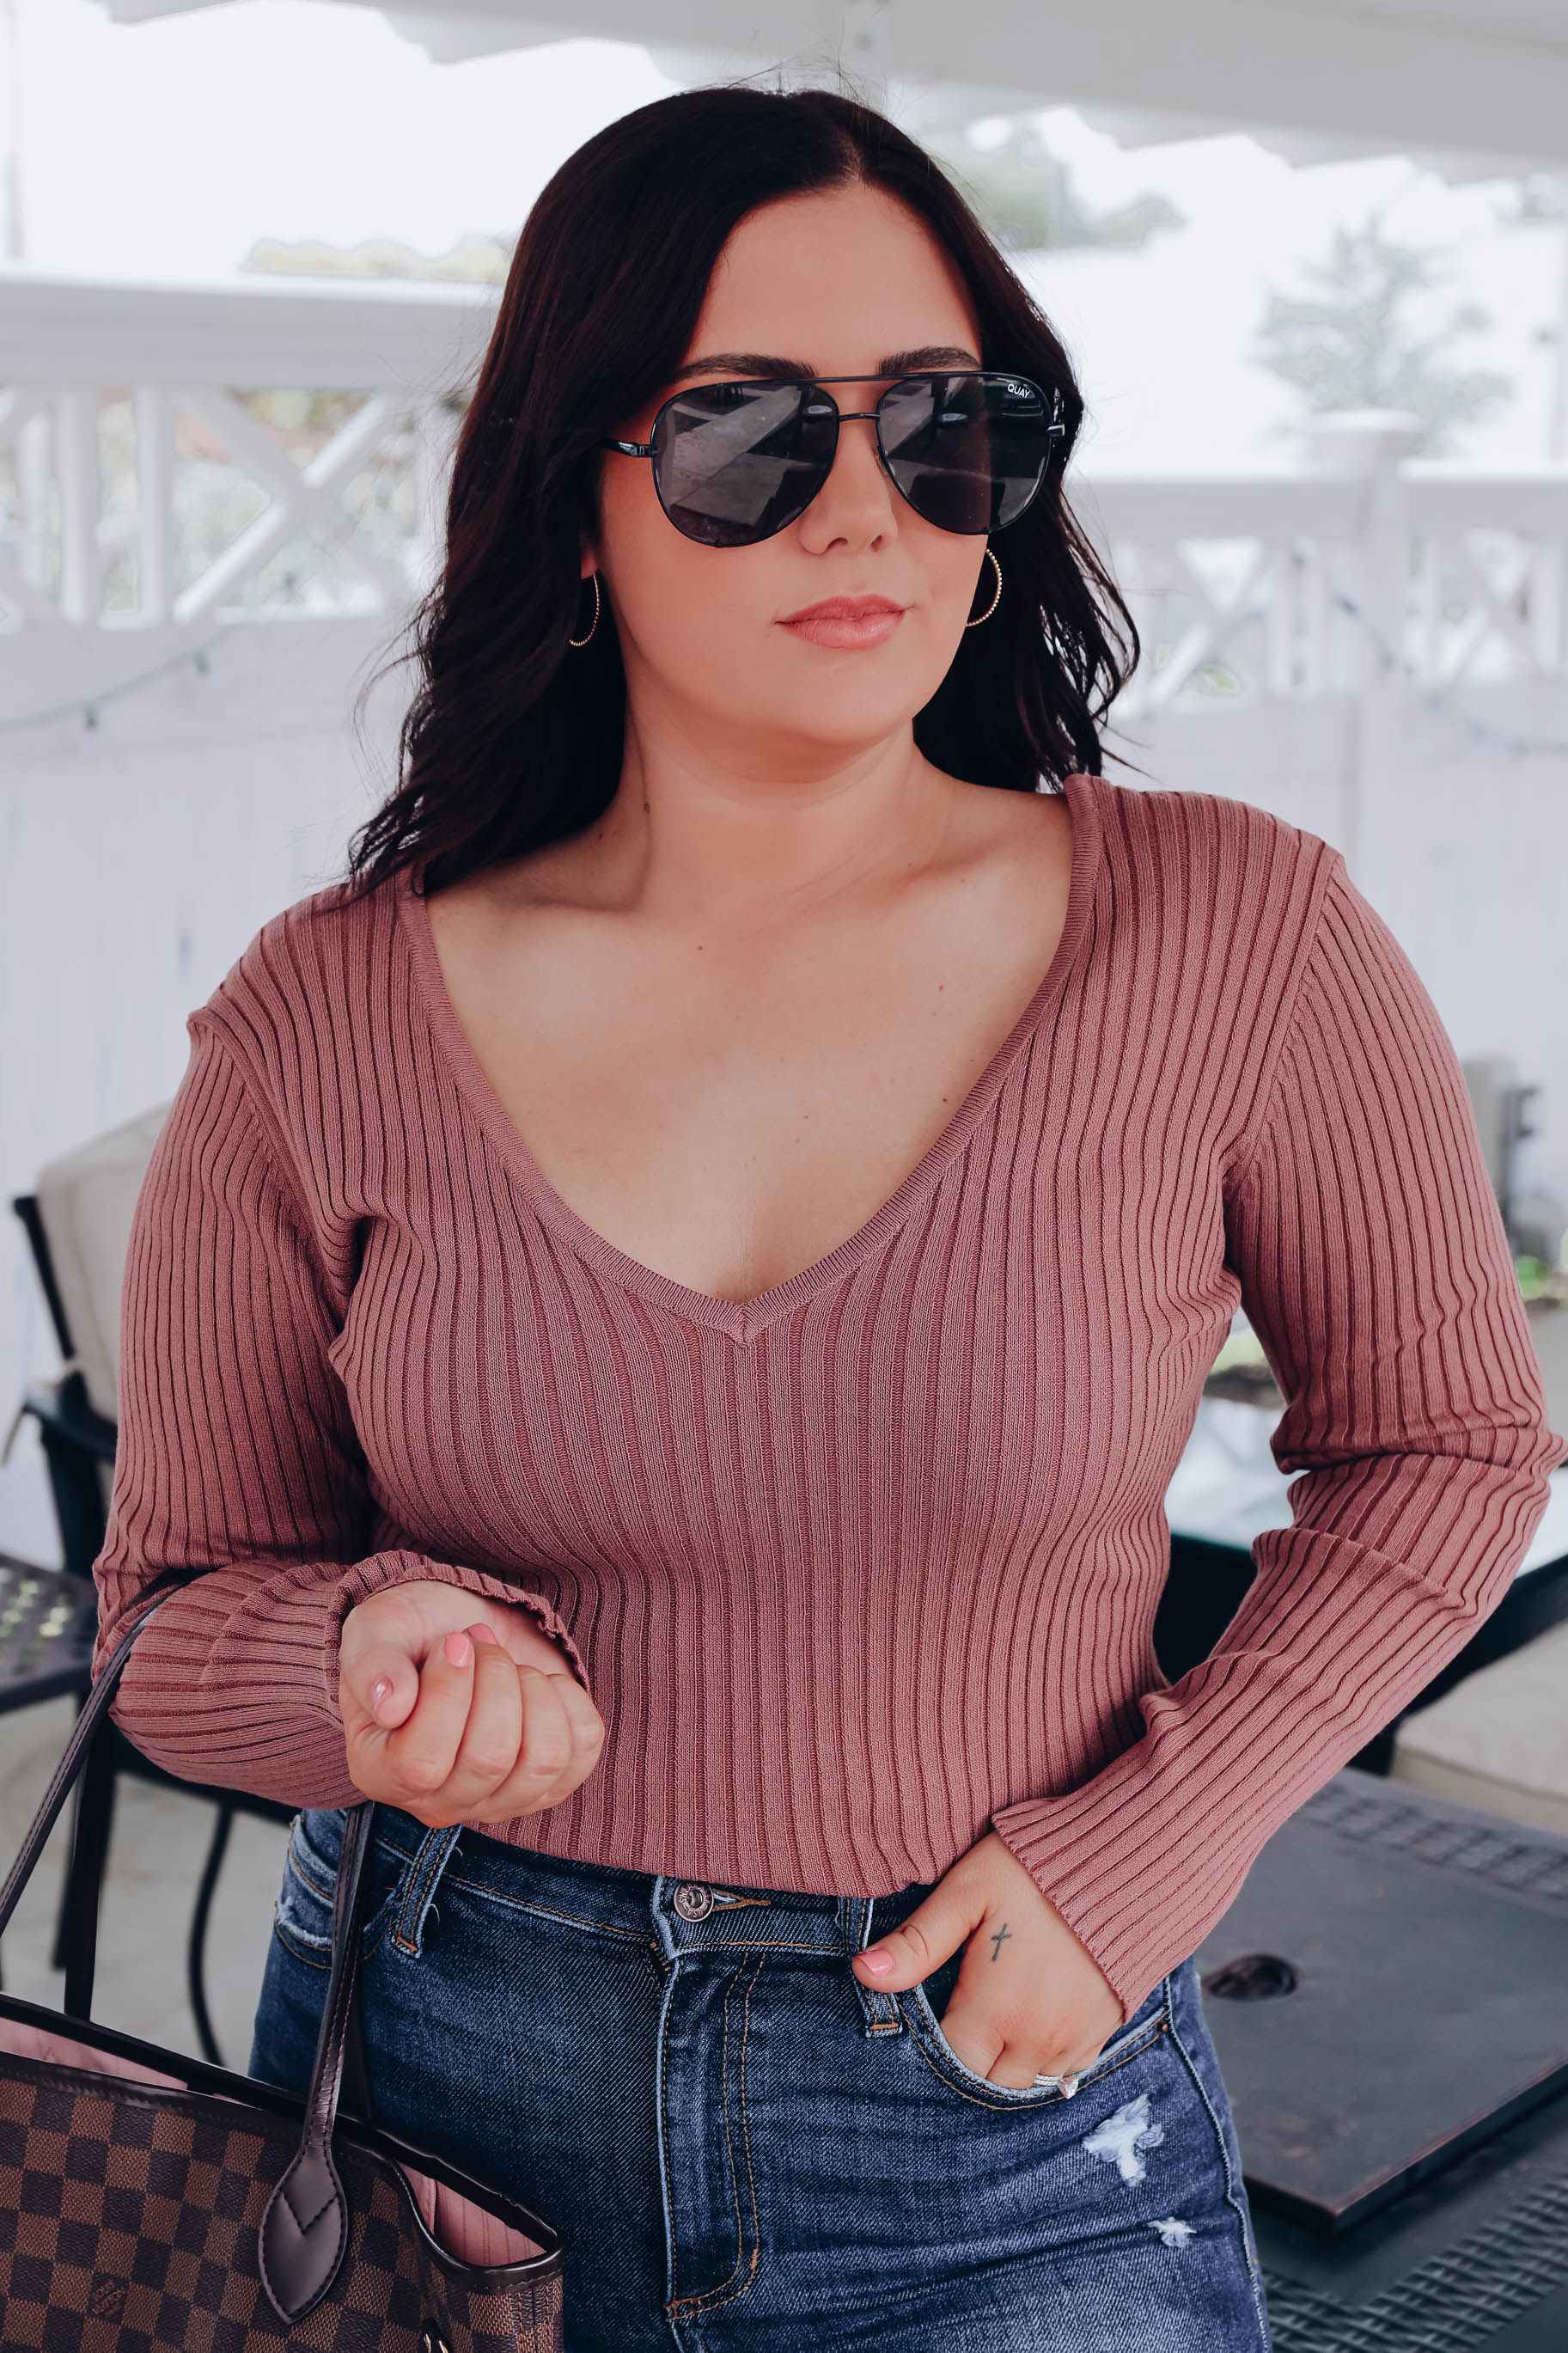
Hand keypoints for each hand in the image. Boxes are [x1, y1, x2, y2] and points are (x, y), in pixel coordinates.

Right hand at [339, 1581, 604, 1827]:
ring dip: (533, 1689)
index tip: (454, 1642)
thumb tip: (391, 1705)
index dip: (448, 1692)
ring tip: (510, 1666)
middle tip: (481, 1643)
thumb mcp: (376, 1632)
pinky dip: (569, 1700)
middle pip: (490, 1758)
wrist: (463, 1631)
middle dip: (495, 1676)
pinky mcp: (551, 1783)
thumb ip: (371, 1665)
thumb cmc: (412, 1636)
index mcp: (380, 1772)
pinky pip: (583, 1748)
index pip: (422, 1763)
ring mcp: (499, 1801)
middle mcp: (438, 1802)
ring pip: (544, 1759)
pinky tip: (537, 1684)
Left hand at [851, 1830, 1123, 2085]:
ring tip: (996, 2013)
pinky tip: (1034, 2013)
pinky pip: (1066, 2067)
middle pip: (989, 2081)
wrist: (1127, 1857)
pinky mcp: (1106, 2028)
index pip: (952, 2063)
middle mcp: (1039, 2037)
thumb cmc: (1037, 1867)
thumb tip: (863, 1973)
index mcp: (997, 2009)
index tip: (933, 2012)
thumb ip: (917, 1942)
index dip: (935, 2044)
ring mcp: (1077, 2037)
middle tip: (962, 2011)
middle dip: (971, 2056)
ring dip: (1008, 2058)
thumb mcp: (968, 1892)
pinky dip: (1045, 2053)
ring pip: (1028, 2080)